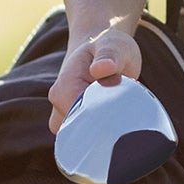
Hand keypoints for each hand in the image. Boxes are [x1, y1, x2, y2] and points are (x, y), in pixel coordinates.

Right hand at [48, 18, 144, 133]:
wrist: (99, 47)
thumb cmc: (108, 45)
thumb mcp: (114, 45)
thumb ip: (109, 56)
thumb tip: (101, 69)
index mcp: (65, 87)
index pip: (79, 118)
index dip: (102, 119)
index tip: (121, 113)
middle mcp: (59, 105)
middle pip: (80, 132)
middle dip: (102, 128)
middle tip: (124, 112)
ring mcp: (64, 115)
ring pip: (82, 138)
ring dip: (102, 130)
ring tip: (120, 112)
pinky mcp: (75, 122)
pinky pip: (87, 137)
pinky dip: (101, 132)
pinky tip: (115, 120)